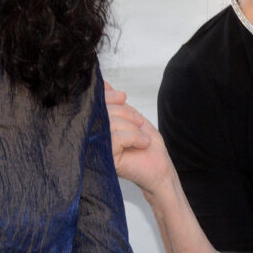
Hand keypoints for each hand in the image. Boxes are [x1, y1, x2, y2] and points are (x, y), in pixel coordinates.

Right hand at [104, 80, 176, 198]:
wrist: (159, 168)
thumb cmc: (145, 145)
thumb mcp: (130, 116)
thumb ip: (115, 102)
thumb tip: (102, 84)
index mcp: (96, 126)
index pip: (93, 104)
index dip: (108, 96)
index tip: (123, 97)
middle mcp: (93, 137)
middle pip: (102, 111)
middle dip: (126, 113)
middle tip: (138, 123)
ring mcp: (98, 148)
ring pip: (110, 123)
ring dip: (133, 127)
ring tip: (142, 137)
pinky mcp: (106, 159)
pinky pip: (117, 138)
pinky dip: (135, 137)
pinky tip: (142, 143)